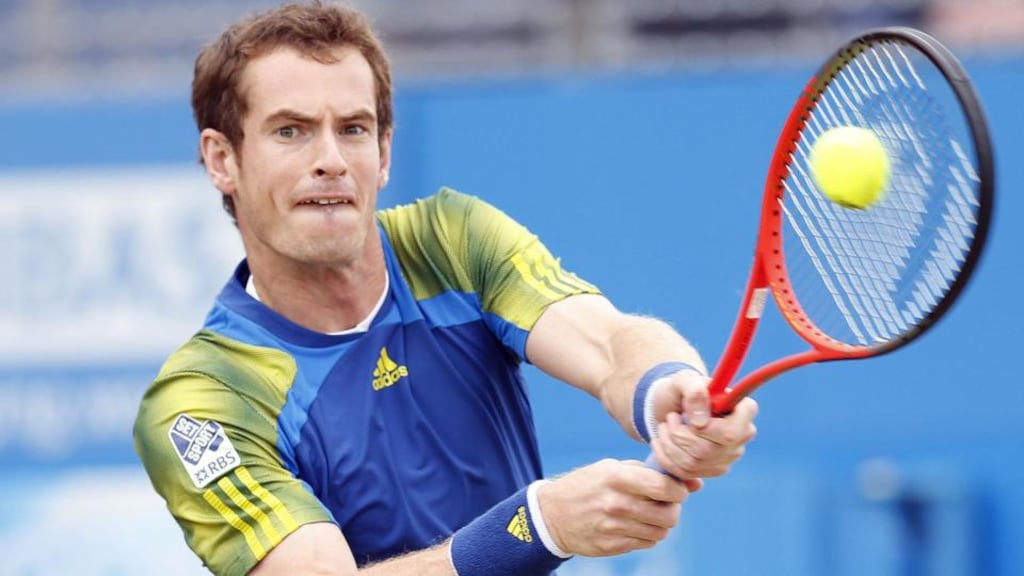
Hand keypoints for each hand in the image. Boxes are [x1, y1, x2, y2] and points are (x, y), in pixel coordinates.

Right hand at [536, 459, 698, 556]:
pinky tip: (636, 525)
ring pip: (661, 531)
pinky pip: (647, 543)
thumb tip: (696, 483)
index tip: (676, 489)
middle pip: (669, 514)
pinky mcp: (612, 546)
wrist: (553, 514)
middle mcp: (617, 504)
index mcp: (618, 478)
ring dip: (662, 523)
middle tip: (665, 503)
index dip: (679, 490)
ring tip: (649, 514)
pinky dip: (648, 535)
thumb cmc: (588, 485)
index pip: (665, 487)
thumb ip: (651, 473)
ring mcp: (614, 527)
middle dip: (673, 508)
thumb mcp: (613, 469)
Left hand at [649, 370, 757, 478]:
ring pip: (695, 464)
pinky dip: (666, 457)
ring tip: (664, 427)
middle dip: (679, 436)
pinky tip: (661, 442)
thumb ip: (694, 391)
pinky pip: (686, 473)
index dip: (704, 430)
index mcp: (744, 410)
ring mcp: (729, 455)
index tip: (685, 416)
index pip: (730, 433)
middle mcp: (743, 435)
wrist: (672, 404)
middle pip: (710, 451)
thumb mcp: (684, 379)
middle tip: (670, 418)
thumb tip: (700, 422)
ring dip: (669, 445)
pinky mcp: (713, 469)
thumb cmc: (682, 388)